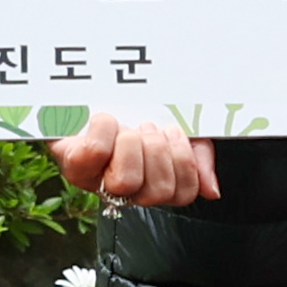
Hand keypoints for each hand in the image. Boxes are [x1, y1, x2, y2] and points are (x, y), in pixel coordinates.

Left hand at [53, 103, 218, 207]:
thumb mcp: (175, 129)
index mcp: (155, 182)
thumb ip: (199, 157)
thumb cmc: (133, 113)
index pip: (183, 194)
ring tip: (128, 128)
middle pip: (158, 192)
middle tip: (148, 128)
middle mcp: (128, 191)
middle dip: (158, 151)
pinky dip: (105, 129)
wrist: (90, 92)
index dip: (184, 162)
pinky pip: (95, 154)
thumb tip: (212, 191)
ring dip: (132, 144)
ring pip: (126, 182)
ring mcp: (99, 182)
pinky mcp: (74, 166)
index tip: (172, 132)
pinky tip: (106, 119)